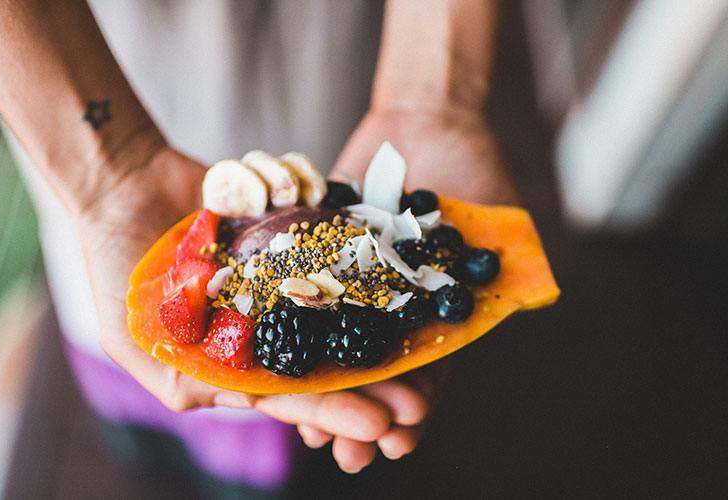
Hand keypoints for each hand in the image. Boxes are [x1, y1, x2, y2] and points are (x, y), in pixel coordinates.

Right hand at [77, 144, 441, 472]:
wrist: (123, 181)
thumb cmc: (113, 261)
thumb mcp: (130, 335)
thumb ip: (178, 377)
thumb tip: (243, 403)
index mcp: (233, 354)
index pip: (290, 391)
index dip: (332, 409)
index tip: (377, 426)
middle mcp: (266, 319)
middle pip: (328, 356)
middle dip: (372, 382)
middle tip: (418, 404)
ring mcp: (283, 275)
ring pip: (341, 304)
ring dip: (381, 327)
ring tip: (427, 345)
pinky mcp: (293, 232)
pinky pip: (332, 247)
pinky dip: (364, 262)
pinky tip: (404, 280)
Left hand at [318, 106, 518, 470]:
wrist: (426, 123)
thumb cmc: (473, 169)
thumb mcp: (501, 220)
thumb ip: (508, 264)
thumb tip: (532, 296)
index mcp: (437, 316)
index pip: (429, 371)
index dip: (414, 407)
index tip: (400, 438)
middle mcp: (393, 310)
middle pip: (375, 373)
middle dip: (362, 416)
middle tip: (349, 455)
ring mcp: (354, 288)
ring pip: (333, 349)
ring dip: (322, 390)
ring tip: (308, 431)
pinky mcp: (318, 260)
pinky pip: (298, 302)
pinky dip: (287, 334)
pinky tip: (272, 368)